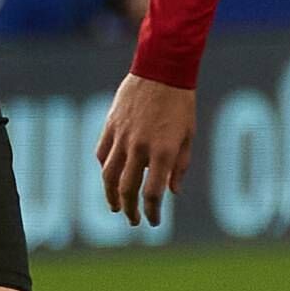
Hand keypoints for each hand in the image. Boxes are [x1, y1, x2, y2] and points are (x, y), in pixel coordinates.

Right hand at [95, 73, 197, 226]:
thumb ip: (180, 166)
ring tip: (115, 207)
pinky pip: (102, 153)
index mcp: (162, 152)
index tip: (153, 221)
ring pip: (108, 175)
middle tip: (133, 220)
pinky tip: (110, 176)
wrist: (162, 69)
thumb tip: (172, 191)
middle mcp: (140, 148)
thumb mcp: (188, 136)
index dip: (152, 212)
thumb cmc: (180, 103)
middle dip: (130, 210)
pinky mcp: (110, 125)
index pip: (152, 193)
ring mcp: (122, 137)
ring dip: (110, 196)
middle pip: (127, 189)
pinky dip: (105, 168)